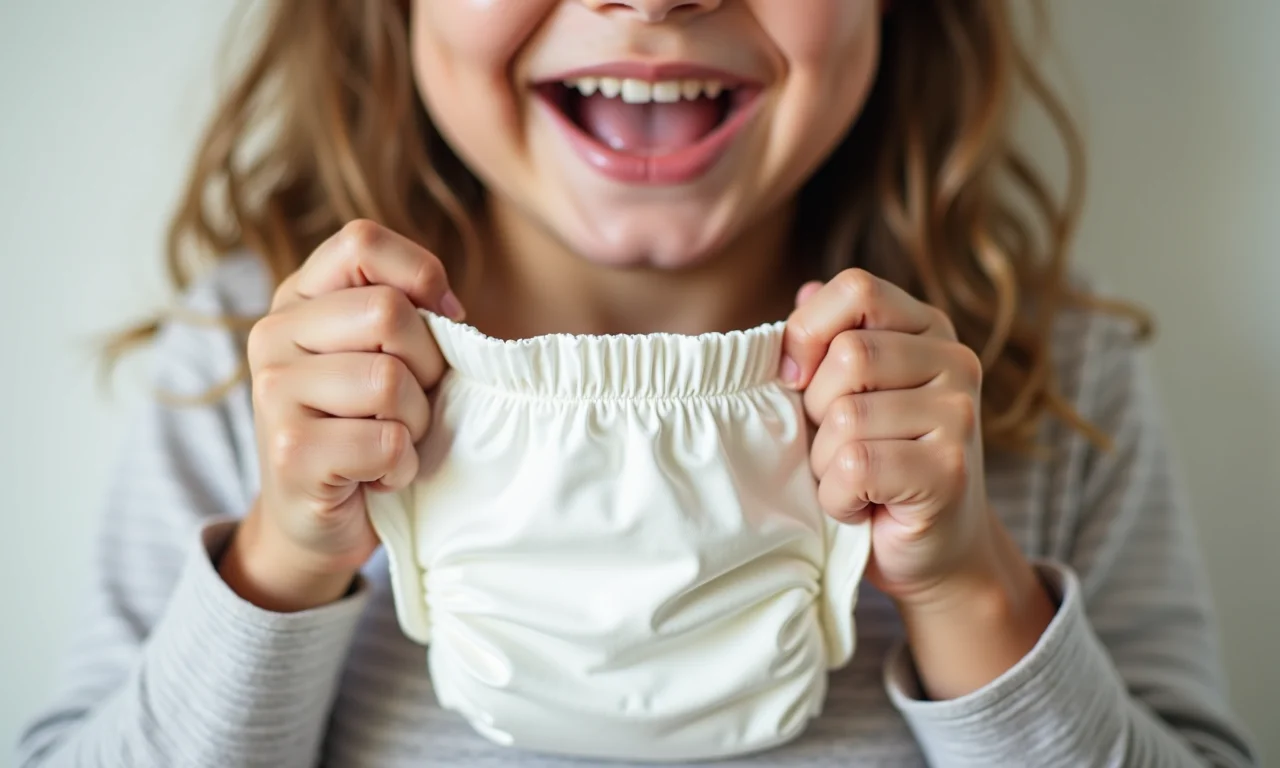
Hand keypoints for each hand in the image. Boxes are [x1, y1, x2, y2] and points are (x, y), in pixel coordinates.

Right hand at [220, 220, 462, 611]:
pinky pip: (386, 440)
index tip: (444, 321)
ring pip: (389, 379)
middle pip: (388, 312)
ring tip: (393, 441)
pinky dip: (402, 465)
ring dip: (416, 422)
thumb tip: (451, 311)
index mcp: (299, 297)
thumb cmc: (366, 428)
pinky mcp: (289, 452)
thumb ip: (409, 316)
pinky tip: (379, 475)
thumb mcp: (386, 356)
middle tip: (413, 403)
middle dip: (428, 365)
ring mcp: (273, 392)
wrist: (316, 519)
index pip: (362, 241)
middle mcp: (273, 334)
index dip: (421, 275)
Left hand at [783, 269, 1053, 697]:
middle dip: (815, 409)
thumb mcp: (845, 396)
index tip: (793, 379)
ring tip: (853, 479)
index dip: (807, 330)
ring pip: (845, 417)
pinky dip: (836, 497)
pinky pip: (855, 466)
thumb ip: (826, 345)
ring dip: (824, 461)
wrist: (934, 554)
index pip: (856, 288)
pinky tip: (861, 505)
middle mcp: (955, 361)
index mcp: (926, 329)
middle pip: (846, 355)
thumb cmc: (876, 468)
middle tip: (837, 445)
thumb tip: (802, 291)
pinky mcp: (950, 470)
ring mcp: (960, 415)